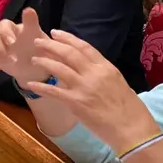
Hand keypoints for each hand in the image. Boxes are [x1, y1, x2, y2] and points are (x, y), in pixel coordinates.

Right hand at [0, 8, 50, 84]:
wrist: (37, 70)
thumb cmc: (40, 51)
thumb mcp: (40, 39)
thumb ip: (33, 24)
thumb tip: (28, 9)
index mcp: (17, 29)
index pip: (7, 24)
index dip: (7, 30)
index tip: (13, 39)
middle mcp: (7, 34)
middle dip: (4, 35)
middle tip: (12, 44)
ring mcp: (1, 45)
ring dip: (0, 49)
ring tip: (12, 60)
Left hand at [25, 29, 158, 150]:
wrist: (132, 130)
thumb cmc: (130, 110)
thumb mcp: (119, 83)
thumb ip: (102, 74)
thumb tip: (89, 68)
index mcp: (106, 67)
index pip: (84, 47)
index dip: (68, 38)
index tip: (56, 33)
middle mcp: (93, 74)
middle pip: (68, 53)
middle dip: (51, 45)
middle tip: (38, 41)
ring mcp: (83, 87)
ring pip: (58, 68)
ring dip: (44, 62)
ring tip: (34, 59)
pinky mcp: (76, 103)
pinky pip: (53, 91)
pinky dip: (40, 87)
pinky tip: (30, 84)